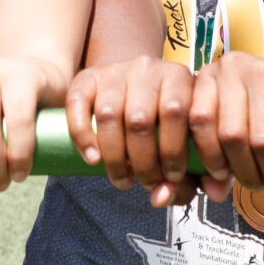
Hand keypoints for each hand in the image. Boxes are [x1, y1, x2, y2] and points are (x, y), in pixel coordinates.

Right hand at [65, 55, 196, 205]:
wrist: (135, 85)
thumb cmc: (166, 123)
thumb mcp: (186, 142)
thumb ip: (185, 177)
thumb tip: (160, 197)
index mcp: (180, 77)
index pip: (178, 111)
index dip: (173, 150)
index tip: (171, 178)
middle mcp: (148, 67)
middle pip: (141, 118)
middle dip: (143, 162)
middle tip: (145, 183)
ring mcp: (116, 69)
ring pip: (109, 114)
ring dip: (114, 157)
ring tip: (122, 180)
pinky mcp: (88, 76)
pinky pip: (77, 103)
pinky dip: (82, 136)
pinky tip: (92, 160)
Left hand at [187, 48, 263, 193]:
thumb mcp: (244, 123)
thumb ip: (224, 155)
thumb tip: (214, 193)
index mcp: (211, 75)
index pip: (199, 120)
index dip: (209, 156)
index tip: (221, 178)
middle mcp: (233, 66)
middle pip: (231, 134)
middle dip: (245, 172)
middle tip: (257, 186)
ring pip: (261, 138)